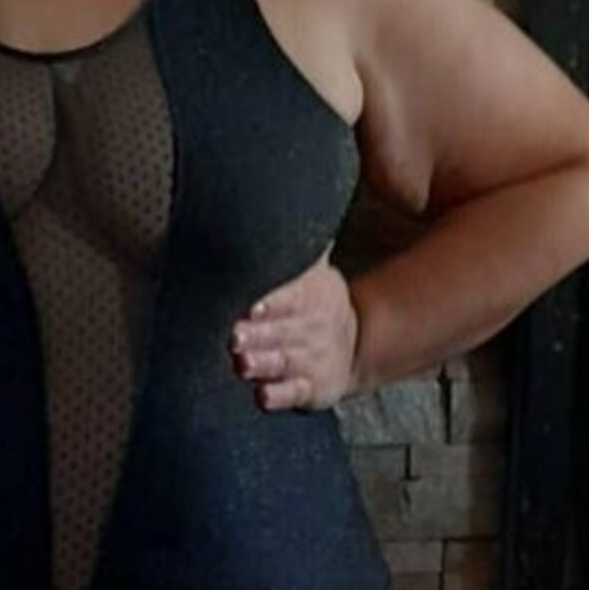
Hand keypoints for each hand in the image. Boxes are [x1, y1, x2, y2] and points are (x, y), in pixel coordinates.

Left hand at [227, 250, 358, 411]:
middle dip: (259, 334)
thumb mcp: (316, 272)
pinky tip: (261, 397)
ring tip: (241, 363)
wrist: (354, 345)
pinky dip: (278, 396)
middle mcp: (311, 329)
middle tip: (235, 335)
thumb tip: (281, 192)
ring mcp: (310, 360)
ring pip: (283, 362)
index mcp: (312, 295)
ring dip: (262, 364)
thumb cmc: (316, 302)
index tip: (253, 305)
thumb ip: (299, 247)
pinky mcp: (309, 389)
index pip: (292, 295)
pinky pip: (293, 394)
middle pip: (283, 331)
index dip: (274, 301)